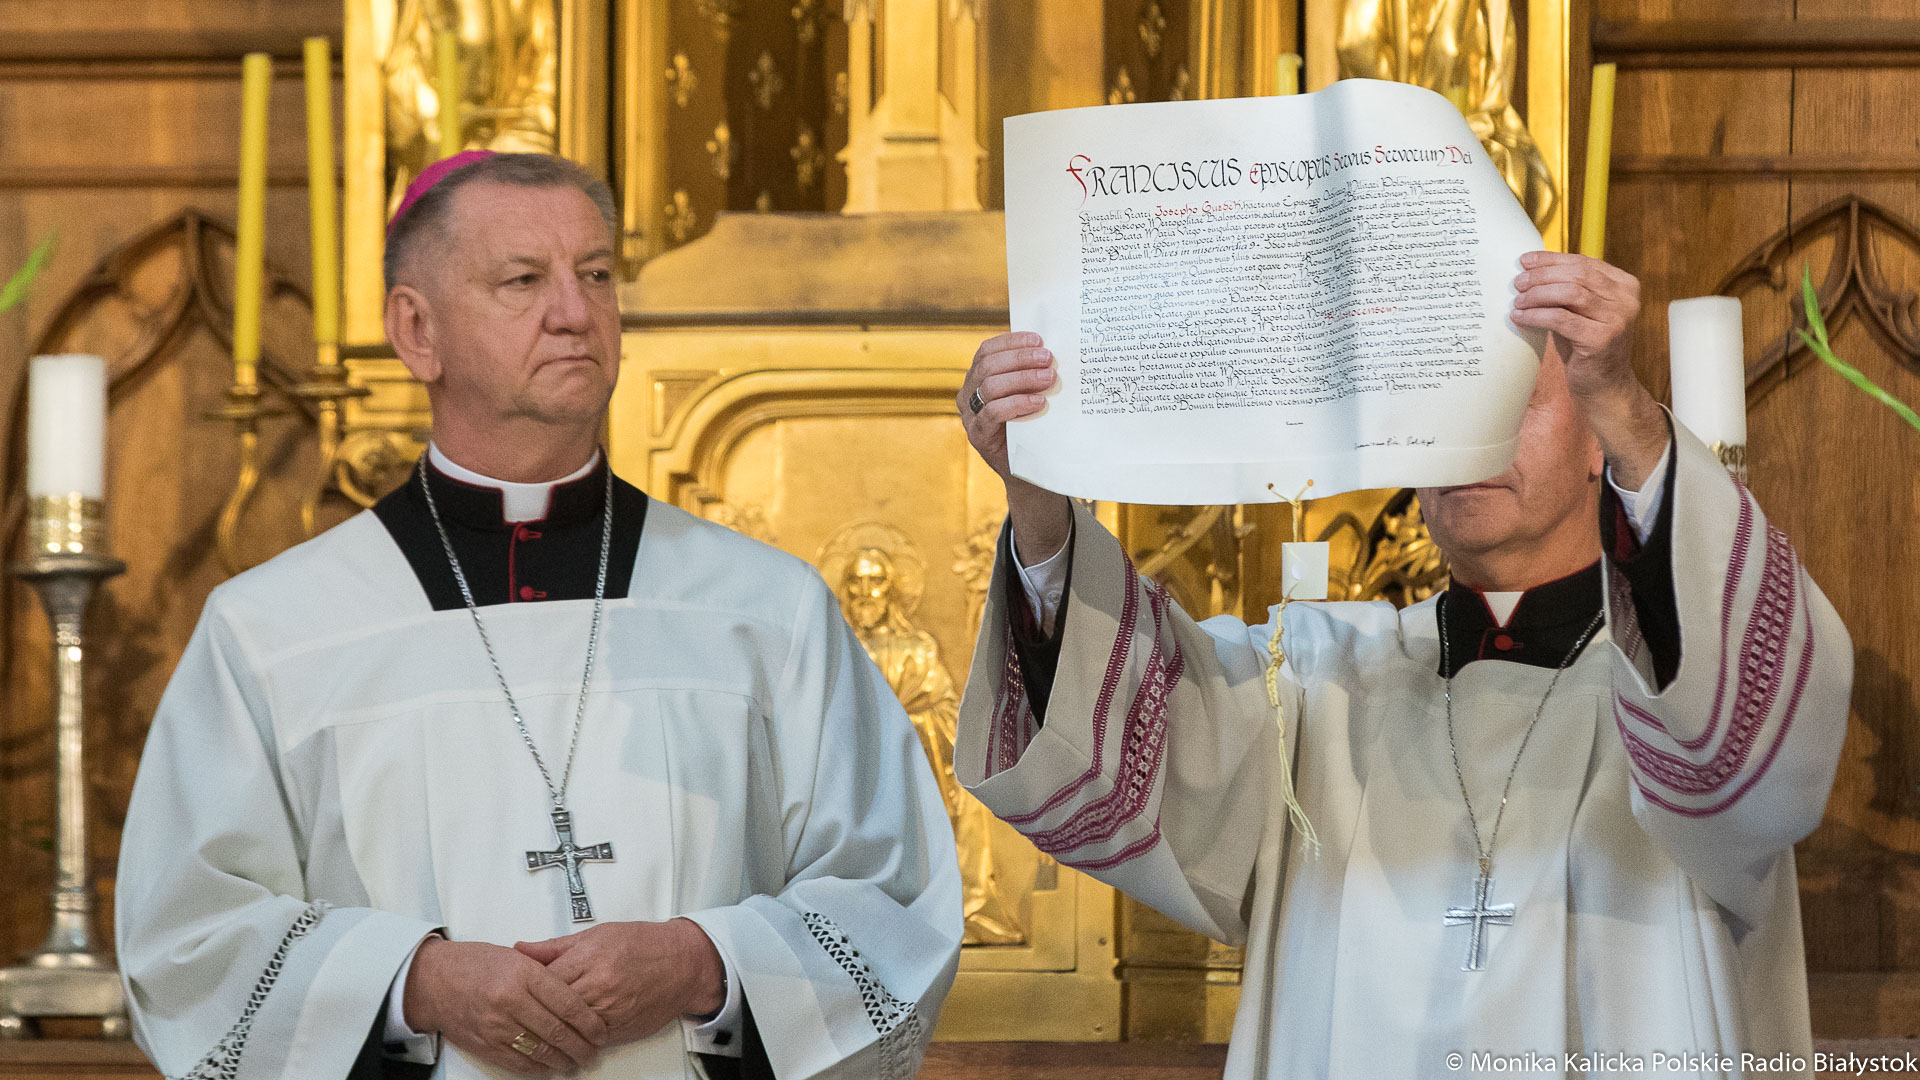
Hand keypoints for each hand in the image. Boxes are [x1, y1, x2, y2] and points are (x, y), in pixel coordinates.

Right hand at [403, 937, 608, 1075]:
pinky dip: (539, 1068)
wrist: (432, 981)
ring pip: (540, 1051)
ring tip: (577, 1062)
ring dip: (563, 1060)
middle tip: (594, 1051)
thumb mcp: (515, 957)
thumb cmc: (473, 964)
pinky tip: (551, 1067)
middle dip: (581, 1046)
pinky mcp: (485, 1044)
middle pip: (557, 1031)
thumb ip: (546, 972)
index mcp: (522, 974)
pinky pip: (518, 1062)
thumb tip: (577, 992)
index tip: (600, 1031)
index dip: (589, 1022)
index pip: (568, 1003)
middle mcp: (510, 1000)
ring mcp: (496, 1025)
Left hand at [515, 919, 725, 1045]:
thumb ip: (555, 946)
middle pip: (553, 1007)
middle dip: (536, 1011)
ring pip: (568, 1028)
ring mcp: (610, 1012)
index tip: (516, 988)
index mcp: (589, 959)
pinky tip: (566, 1036)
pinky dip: (576, 1038)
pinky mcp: (621, 1029)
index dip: (527, 987)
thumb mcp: (597, 934)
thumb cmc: (643, 944)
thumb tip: (521, 949)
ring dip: (553, 1029)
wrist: (683, 963)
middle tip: (522, 1011)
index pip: (543, 980)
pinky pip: (589, 1039)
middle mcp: (599, 987)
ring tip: (538, 1028)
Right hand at [959, 332, 1071, 561]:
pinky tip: (1038, 402)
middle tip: (1048, 358)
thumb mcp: (1028, 393)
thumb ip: (1030, 373)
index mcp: (977, 378)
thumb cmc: (1030, 425)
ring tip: (1049, 379)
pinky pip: (993, 412)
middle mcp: (968, 394)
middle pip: (988, 365)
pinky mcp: (978, 435)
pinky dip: (1017, 403)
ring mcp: (970, 416)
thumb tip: (1051, 348)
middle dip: (1020, 358)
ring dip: (1022, 378)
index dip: (1011, 341)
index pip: (987, 350)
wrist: (1028, 470)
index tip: (1038, 338)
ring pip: (990, 386)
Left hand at [1511, 251, 1668, 487]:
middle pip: (1577, 274)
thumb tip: (1530, 269)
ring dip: (1538, 295)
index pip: (1584, 262)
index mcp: (1625, 286)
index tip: (1525, 261)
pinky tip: (1520, 317)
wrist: (1604, 385)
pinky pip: (1561, 319)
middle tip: (1517, 282)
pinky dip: (1537, 315)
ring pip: (1570, 293)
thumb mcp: (1580, 311)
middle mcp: (1626, 299)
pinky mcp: (1602, 339)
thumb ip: (1567, 289)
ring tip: (1517, 300)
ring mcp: (1618, 319)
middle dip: (1542, 276)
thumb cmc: (1586, 345)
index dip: (1552, 259)